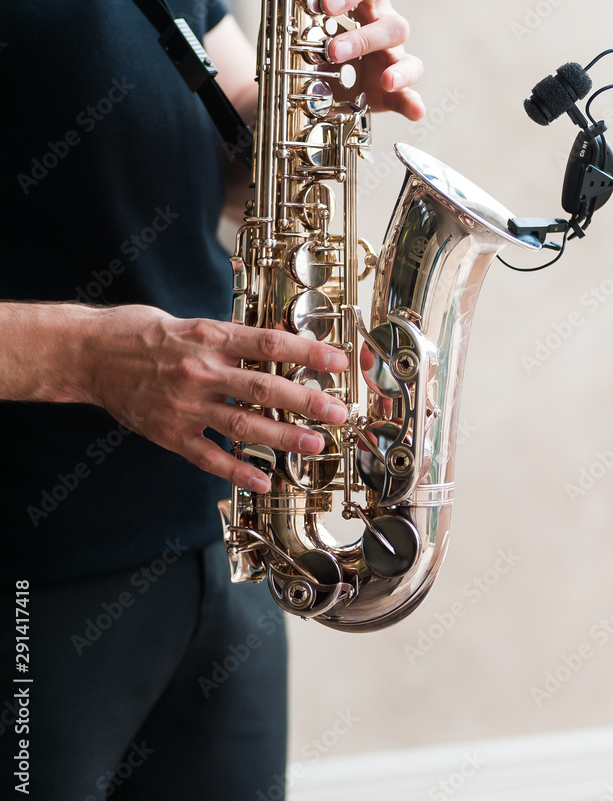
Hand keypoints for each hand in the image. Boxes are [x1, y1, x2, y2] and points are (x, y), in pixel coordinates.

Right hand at [80, 305, 348, 493]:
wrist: (87, 353)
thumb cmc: (136, 331)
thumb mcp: (187, 321)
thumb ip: (227, 337)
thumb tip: (271, 347)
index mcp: (208, 336)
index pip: (268, 343)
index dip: (307, 351)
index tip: (337, 360)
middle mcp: (200, 371)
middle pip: (264, 387)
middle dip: (307, 400)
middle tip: (338, 411)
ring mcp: (185, 405)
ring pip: (243, 424)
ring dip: (283, 437)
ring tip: (314, 446)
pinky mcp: (169, 432)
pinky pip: (208, 456)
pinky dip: (236, 470)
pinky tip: (262, 480)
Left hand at [249, 0, 424, 120]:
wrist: (313, 82)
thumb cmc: (314, 39)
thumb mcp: (295, 20)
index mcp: (362, 3)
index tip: (326, 4)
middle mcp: (381, 27)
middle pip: (390, 23)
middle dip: (362, 38)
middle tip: (332, 51)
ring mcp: (390, 60)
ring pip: (405, 56)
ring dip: (396, 68)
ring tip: (384, 81)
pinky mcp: (391, 91)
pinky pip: (409, 95)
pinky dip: (413, 102)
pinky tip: (416, 111)